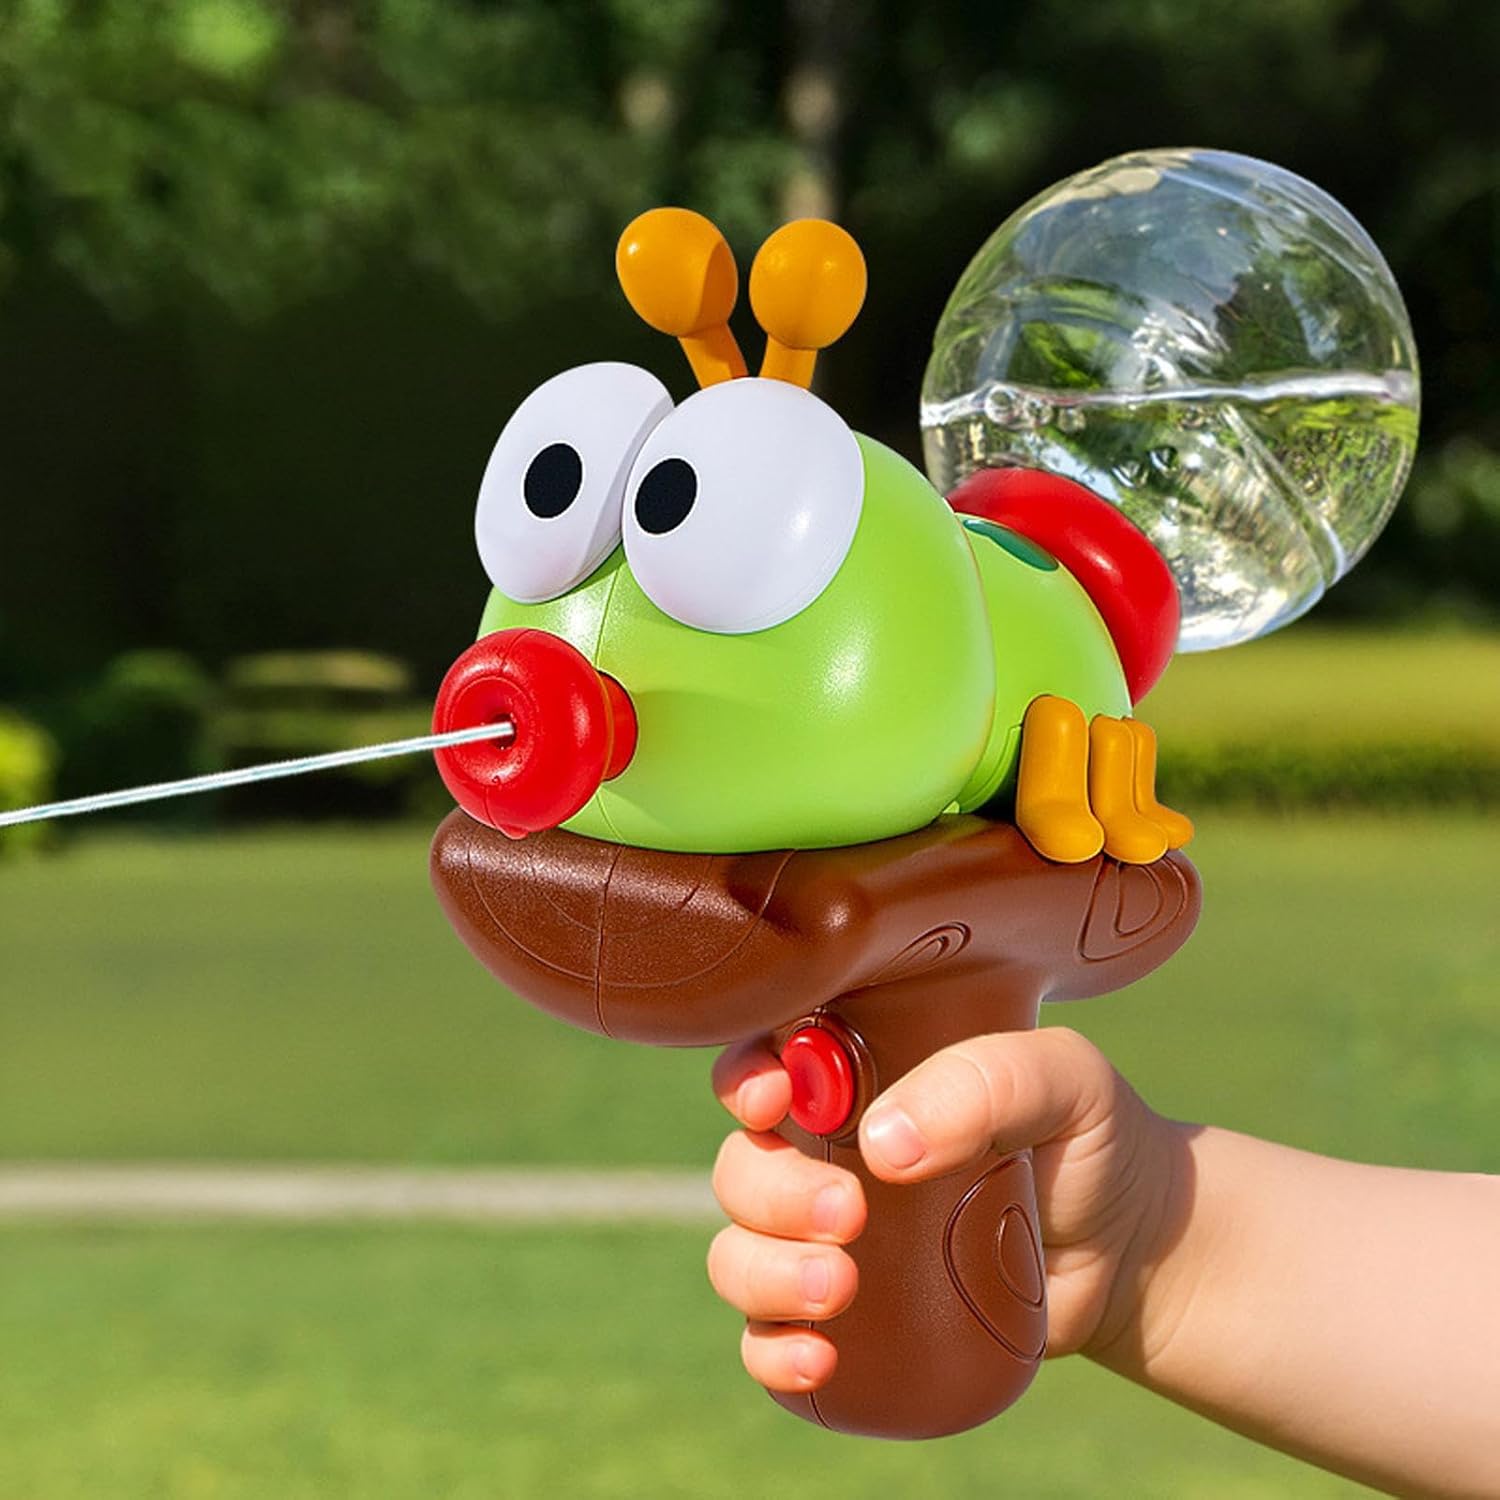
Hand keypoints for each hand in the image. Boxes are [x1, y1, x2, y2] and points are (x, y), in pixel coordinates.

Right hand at [707, 1027, 1182, 1394]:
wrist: (1132, 1249)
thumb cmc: (1088, 1138)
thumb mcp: (1059, 1081)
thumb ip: (981, 1086)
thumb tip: (882, 1146)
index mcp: (856, 1072)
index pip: (763, 1061)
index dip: (745, 1079)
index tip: (775, 1101)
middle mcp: (825, 1151)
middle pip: (742, 1164)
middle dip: (771, 1192)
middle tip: (849, 1214)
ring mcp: (828, 1239)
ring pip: (737, 1252)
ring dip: (763, 1273)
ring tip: (838, 1287)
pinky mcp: (846, 1320)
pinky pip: (768, 1340)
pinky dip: (771, 1353)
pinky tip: (820, 1357)